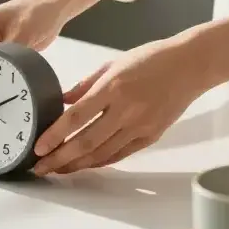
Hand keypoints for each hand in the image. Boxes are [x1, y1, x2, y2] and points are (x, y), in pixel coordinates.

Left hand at [33, 37, 205, 174]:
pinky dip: (99, 162)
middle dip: (60, 159)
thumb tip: (63, 101)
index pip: (76, 117)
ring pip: (102, 154)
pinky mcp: (151, 136)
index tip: (38, 148)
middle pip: (86, 142)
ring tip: (57, 170)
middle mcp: (125, 110)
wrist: (190, 65)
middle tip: (40, 167)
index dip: (55, 135)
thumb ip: (86, 85)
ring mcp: (139, 126)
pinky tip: (84, 165)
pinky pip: (120, 154)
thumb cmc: (151, 59)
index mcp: (113, 87)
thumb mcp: (113, 64)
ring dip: (77, 165)